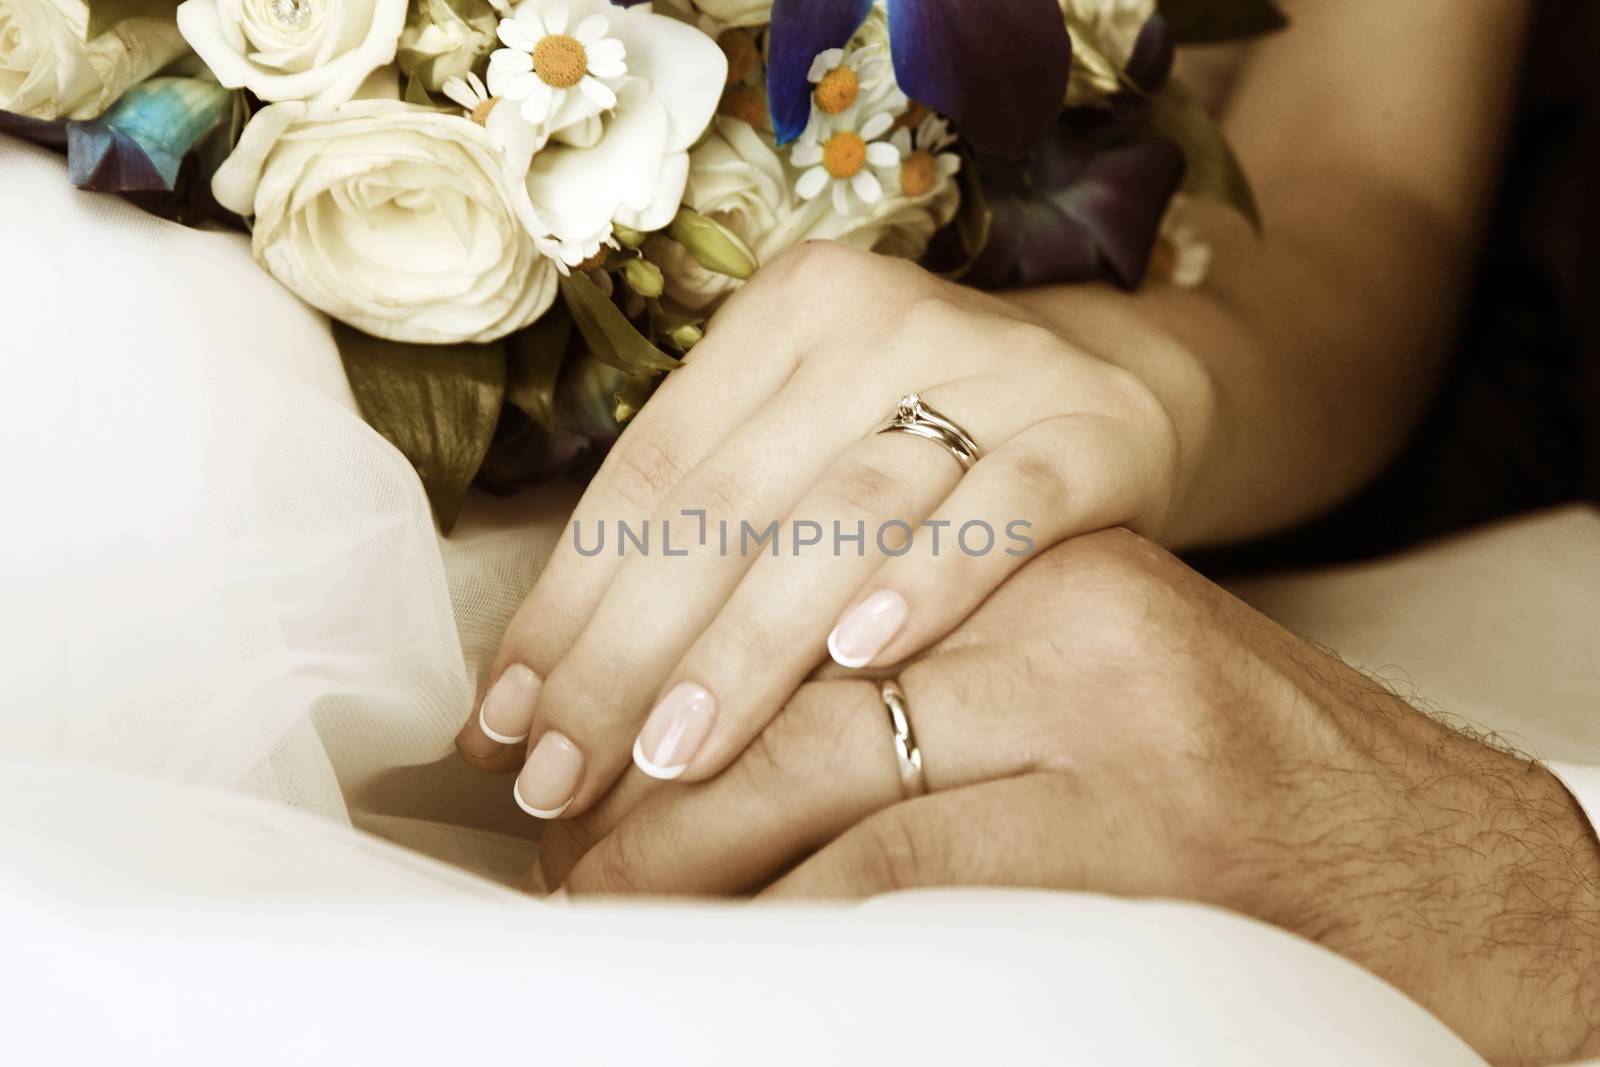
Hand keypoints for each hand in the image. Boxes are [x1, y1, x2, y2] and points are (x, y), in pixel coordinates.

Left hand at [456, 241, 1188, 819]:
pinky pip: (1003, 506)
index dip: (567, 601)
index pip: (650, 471)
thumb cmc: (923, 449)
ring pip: (844, 511)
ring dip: (751, 643)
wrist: (1120, 389)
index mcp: (782, 317)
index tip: (506, 725)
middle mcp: (875, 321)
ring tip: (675, 756)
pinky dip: (930, 581)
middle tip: (563, 777)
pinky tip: (867, 661)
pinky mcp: (1089, 427)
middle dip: (629, 652)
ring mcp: (989, 366)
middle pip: (726, 500)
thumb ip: (702, 547)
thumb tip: (539, 704)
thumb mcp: (809, 457)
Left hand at [542, 530, 1599, 1065]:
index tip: (554, 708)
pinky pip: (918, 862)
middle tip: (553, 814)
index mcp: (1035, 546)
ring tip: (602, 887)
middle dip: (646, 736)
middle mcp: (1066, 605)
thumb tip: (710, 710)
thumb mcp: (1072, 668)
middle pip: (792, 654)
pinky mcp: (1143, 822)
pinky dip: (804, 894)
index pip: (788, 550)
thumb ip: (926, 659)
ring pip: (833, 760)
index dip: (642, 624)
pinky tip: (735, 920)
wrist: (1427, 860)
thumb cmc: (1218, 771)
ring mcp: (1111, 709)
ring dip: (689, 838)